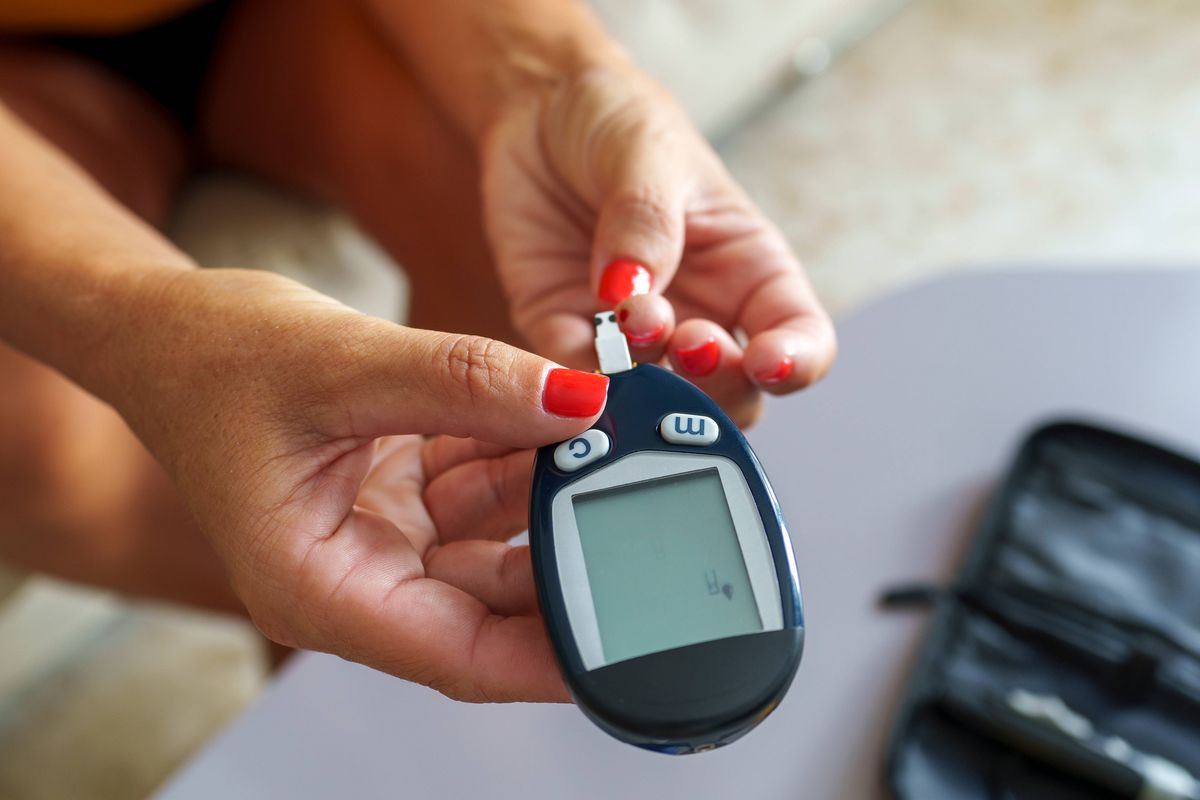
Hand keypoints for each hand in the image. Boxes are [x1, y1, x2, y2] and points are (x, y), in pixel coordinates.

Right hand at [105, 268, 608, 701]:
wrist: (166, 327)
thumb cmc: (211, 359)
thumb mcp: (343, 364)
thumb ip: (465, 383)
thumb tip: (576, 401)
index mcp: (320, 588)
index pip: (464, 655)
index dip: (556, 655)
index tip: (633, 638)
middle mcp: (356, 578)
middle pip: (493, 604)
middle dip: (568, 556)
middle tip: (644, 510)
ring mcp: (380, 540)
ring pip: (495, 540)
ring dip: (551, 491)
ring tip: (615, 446)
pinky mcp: (397, 500)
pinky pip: (481, 489)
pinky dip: (522, 454)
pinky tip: (565, 418)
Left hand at [481, 61, 836, 425]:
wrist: (533, 111)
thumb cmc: (616, 119)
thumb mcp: (646, 149)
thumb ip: (647, 218)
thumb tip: (634, 290)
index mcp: (748, 271)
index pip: (798, 337)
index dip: (796, 364)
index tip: (766, 362)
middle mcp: (699, 314)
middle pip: (733, 393)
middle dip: (715, 385)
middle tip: (686, 342)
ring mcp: (633, 336)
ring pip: (659, 404)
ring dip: (647, 387)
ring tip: (625, 327)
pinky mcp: (566, 335)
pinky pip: (575, 383)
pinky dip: (575, 386)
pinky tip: (569, 356)